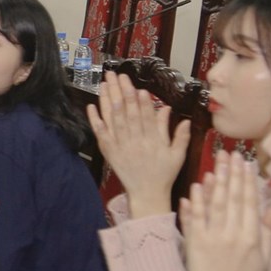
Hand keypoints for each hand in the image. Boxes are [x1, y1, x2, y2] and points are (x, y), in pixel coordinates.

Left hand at [87, 72, 189, 218]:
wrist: (147, 194)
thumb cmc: (164, 173)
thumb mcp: (177, 155)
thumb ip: (178, 134)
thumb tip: (175, 113)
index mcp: (153, 141)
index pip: (146, 117)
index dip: (141, 102)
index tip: (138, 88)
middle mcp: (136, 141)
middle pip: (127, 113)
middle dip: (122, 93)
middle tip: (117, 76)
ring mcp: (121, 146)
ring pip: (113, 120)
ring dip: (108, 100)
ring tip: (105, 84)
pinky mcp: (110, 152)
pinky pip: (101, 134)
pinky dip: (96, 120)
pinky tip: (92, 106)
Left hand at [179, 157, 270, 270]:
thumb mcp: (264, 259)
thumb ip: (268, 233)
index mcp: (251, 238)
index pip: (250, 203)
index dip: (248, 181)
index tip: (247, 162)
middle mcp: (233, 235)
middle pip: (233, 199)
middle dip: (233, 174)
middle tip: (230, 153)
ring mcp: (212, 237)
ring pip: (215, 205)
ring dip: (216, 182)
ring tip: (217, 163)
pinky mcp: (195, 241)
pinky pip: (195, 218)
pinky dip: (196, 202)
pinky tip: (197, 185)